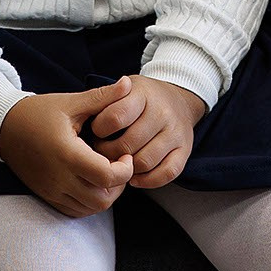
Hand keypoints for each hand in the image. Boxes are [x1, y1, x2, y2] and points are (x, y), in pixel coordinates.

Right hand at [0, 78, 136, 217]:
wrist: (5, 127)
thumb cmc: (39, 112)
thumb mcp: (71, 102)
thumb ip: (102, 96)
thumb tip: (128, 82)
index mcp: (67, 153)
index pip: (106, 176)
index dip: (125, 169)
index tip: (125, 154)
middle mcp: (59, 178)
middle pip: (102, 200)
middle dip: (119, 185)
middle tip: (119, 165)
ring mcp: (52, 190)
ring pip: (90, 209)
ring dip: (106, 195)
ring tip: (106, 172)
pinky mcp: (48, 196)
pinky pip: (76, 211)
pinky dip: (90, 202)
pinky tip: (91, 182)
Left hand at [88, 75, 207, 188]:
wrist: (178, 98)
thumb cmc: (142, 98)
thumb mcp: (123, 89)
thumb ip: (104, 101)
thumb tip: (85, 122)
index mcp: (143, 95)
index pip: (115, 117)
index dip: (99, 129)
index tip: (96, 131)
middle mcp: (162, 113)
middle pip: (128, 144)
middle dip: (108, 153)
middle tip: (101, 153)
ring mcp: (176, 133)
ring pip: (145, 162)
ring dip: (125, 169)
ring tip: (116, 163)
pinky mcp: (185, 150)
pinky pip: (166, 173)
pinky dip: (147, 180)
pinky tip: (134, 176)